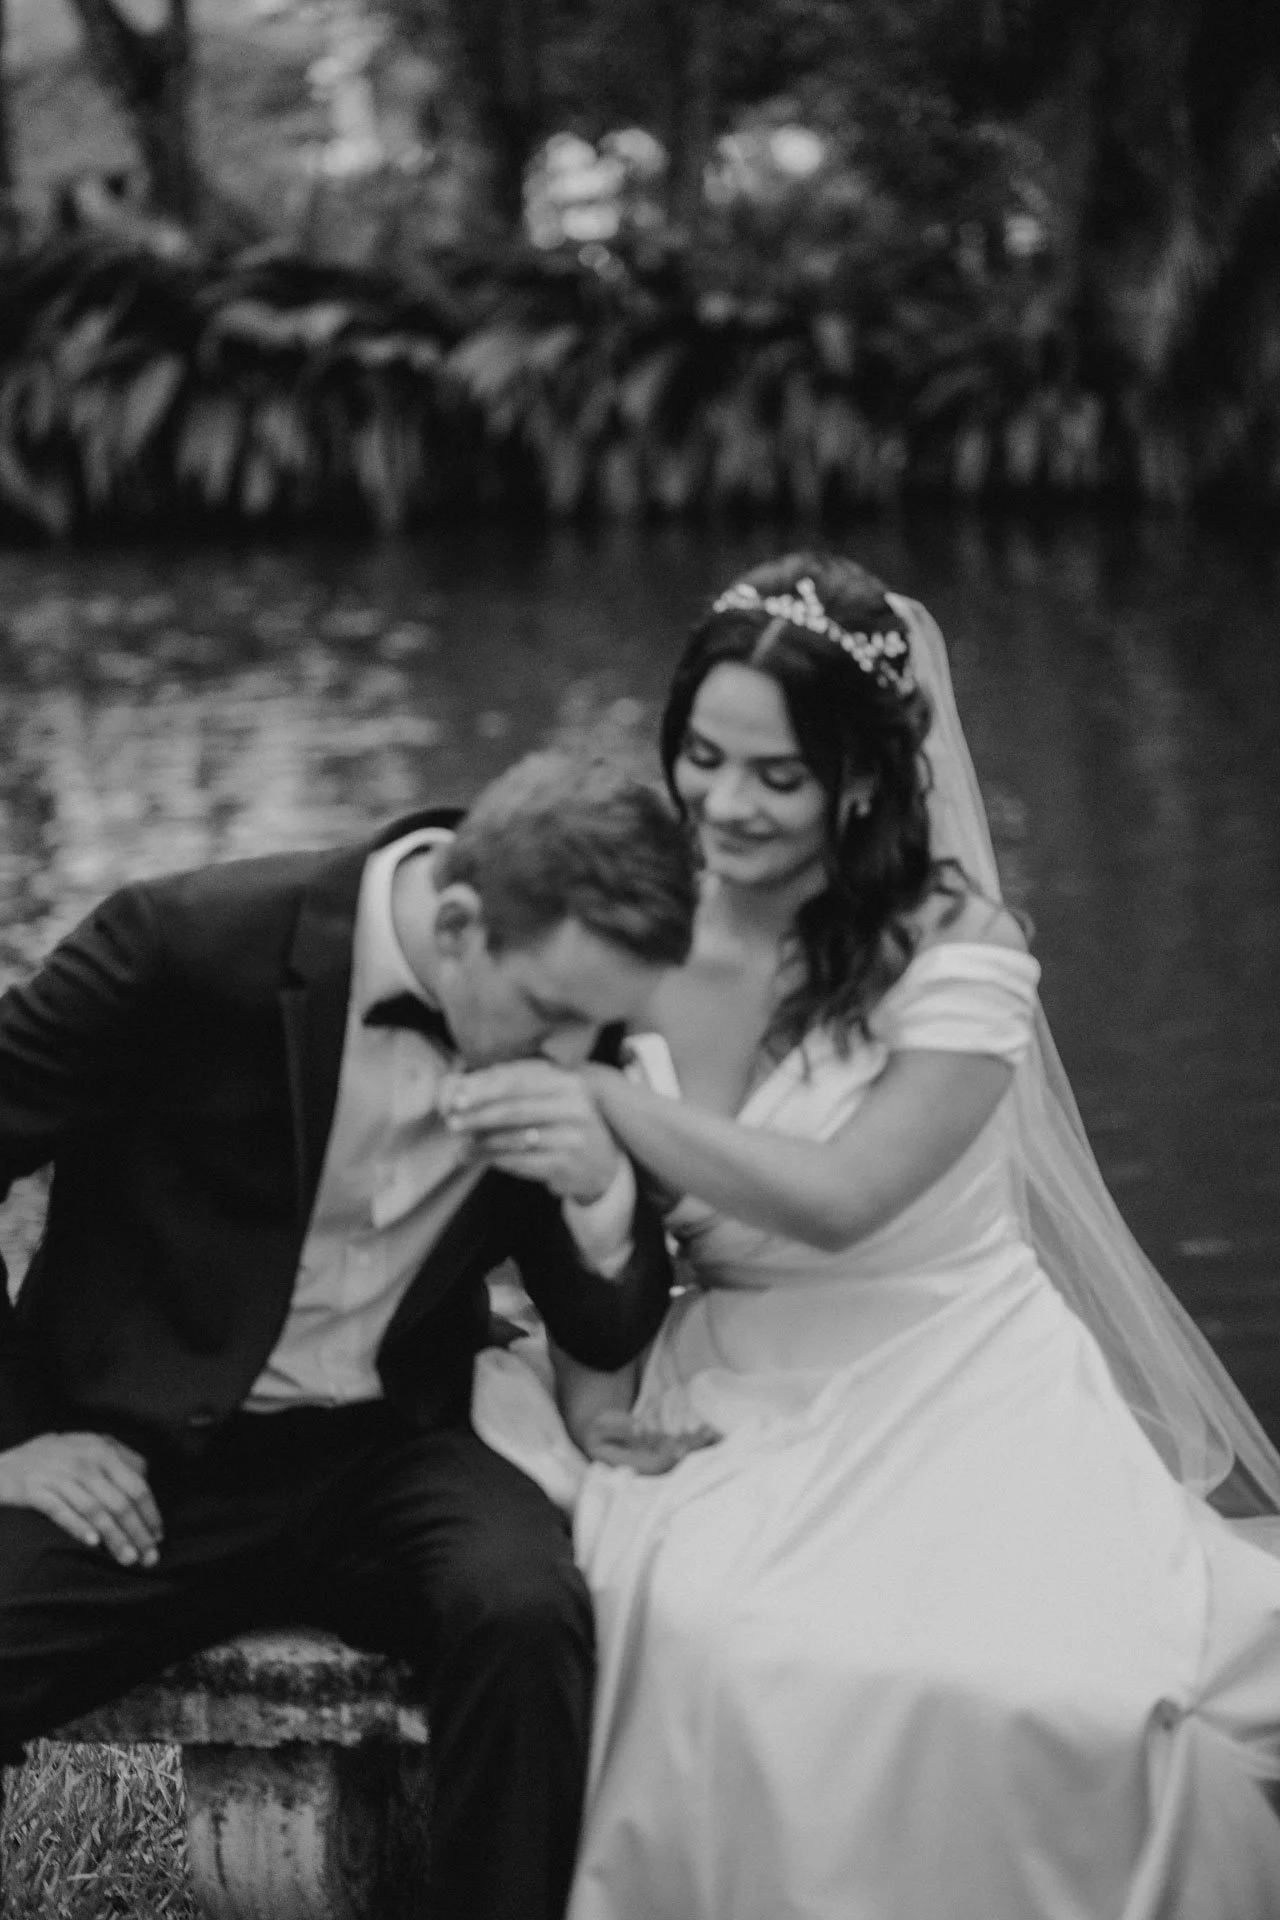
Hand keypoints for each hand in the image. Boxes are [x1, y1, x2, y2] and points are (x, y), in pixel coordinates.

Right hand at [0, 1432, 162, 1566]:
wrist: (4, 1464)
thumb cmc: (53, 1457)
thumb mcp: (87, 1447)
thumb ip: (116, 1458)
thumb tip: (146, 1477)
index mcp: (102, 1449)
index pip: (137, 1484)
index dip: (150, 1513)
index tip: (158, 1536)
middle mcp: (84, 1460)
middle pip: (120, 1501)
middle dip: (138, 1532)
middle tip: (149, 1557)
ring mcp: (59, 1475)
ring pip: (96, 1510)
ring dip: (115, 1537)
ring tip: (128, 1559)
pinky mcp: (35, 1490)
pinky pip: (61, 1511)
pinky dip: (79, 1527)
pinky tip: (93, 1544)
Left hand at [440, 1060, 621, 1202]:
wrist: (601, 1164)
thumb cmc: (562, 1123)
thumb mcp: (546, 1098)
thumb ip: (509, 1088)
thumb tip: (458, 1088)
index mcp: (567, 1081)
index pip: (518, 1080)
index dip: (484, 1088)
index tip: (456, 1097)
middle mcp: (574, 1105)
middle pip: (514, 1108)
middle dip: (478, 1115)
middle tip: (451, 1122)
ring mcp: (573, 1136)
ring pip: (515, 1138)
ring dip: (482, 1142)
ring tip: (461, 1145)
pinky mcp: (567, 1163)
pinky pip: (522, 1161)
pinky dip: (496, 1160)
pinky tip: (480, 1158)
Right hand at [580, 1409, 719, 1474]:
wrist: (601, 1438)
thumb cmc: (599, 1432)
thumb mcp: (601, 1426)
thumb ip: (618, 1426)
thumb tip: (640, 1430)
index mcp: (633, 1466)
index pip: (655, 1465)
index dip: (669, 1458)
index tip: (682, 1448)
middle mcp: (650, 1469)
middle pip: (676, 1463)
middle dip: (694, 1449)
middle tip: (710, 1432)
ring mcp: (660, 1462)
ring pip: (685, 1458)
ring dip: (702, 1446)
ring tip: (717, 1432)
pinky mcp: (667, 1453)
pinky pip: (686, 1449)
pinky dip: (700, 1441)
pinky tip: (714, 1432)